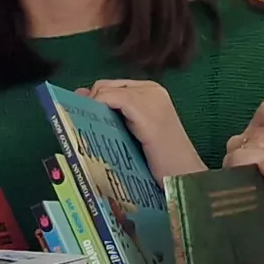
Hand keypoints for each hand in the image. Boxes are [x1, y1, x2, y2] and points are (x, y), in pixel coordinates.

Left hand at [87, 78, 205, 174]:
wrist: (185, 177)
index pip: (114, 86)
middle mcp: (153, 89)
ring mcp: (150, 98)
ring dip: (91, 106)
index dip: (95, 97)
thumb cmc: (161, 162)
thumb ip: (116, 116)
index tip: (80, 112)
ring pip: (107, 90)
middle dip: (90, 100)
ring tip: (82, 124)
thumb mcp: (135, 133)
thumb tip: (82, 96)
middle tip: (79, 119)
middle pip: (108, 85)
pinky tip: (91, 121)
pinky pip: (113, 98)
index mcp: (152, 92)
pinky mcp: (145, 112)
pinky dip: (98, 106)